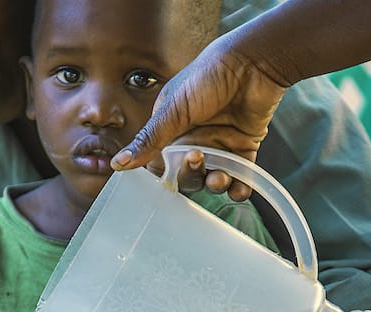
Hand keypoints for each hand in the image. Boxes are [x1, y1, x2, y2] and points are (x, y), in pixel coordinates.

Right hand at [111, 32, 287, 199]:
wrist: (253, 62)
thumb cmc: (209, 77)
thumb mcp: (172, 110)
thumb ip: (148, 141)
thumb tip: (117, 164)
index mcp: (171, 130)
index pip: (161, 164)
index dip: (165, 173)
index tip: (169, 174)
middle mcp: (194, 140)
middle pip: (187, 176)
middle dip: (191, 176)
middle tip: (198, 160)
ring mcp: (219, 145)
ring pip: (211, 179)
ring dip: (215, 185)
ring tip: (220, 178)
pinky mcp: (243, 149)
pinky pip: (239, 178)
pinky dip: (239, 189)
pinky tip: (238, 189)